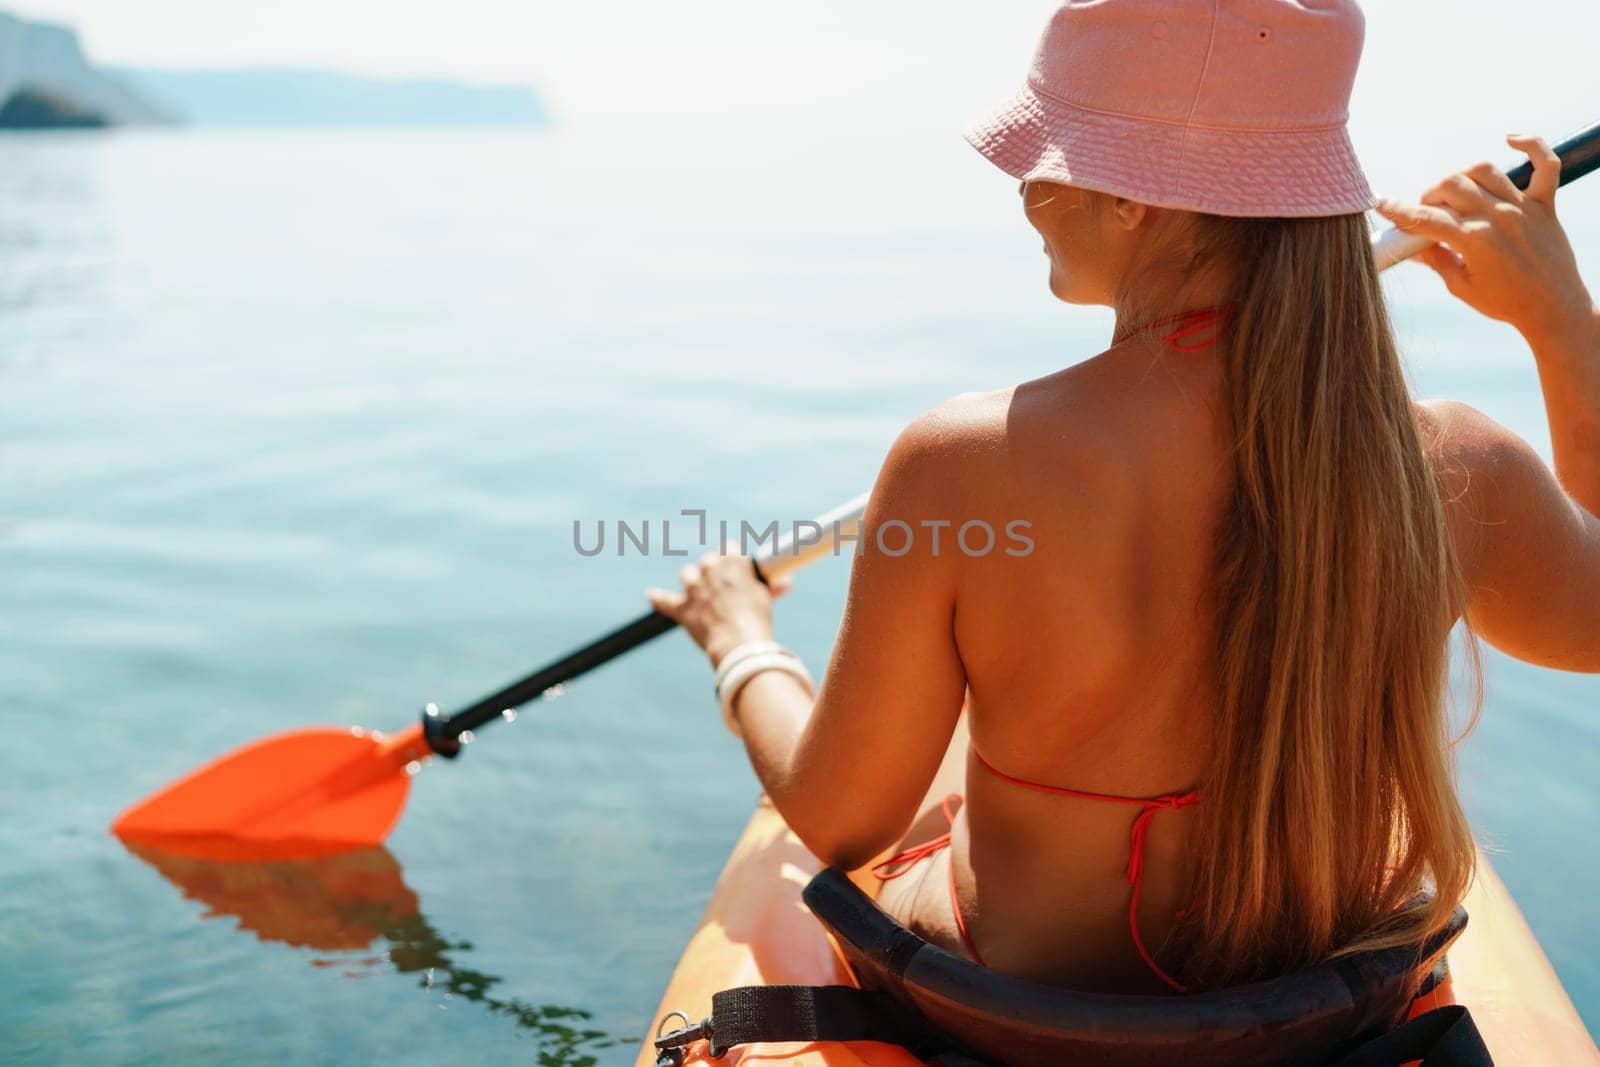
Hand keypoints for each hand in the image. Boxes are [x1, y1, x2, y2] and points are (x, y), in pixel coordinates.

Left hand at [646, 549, 793, 666]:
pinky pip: (664, 600)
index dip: (732, 560)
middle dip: (714, 571)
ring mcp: (694, 588)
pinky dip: (658, 598)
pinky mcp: (682, 608)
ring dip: (692, 581)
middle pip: (707, 560)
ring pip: (687, 574)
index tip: (736, 570)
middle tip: (723, 587)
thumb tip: (787, 583)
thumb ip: (772, 587)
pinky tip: (651, 595)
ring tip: (700, 593)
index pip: (729, 549)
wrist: (740, 643)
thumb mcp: (767, 599)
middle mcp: (710, 569)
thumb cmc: (759, 620)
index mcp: (733, 562)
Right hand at [1375, 134, 1595, 349]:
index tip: (1381, 204)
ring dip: (1462, 177)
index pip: (1427, 218)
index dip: (1399, 211)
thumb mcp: (1461, 286)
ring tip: (1455, 193)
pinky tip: (1511, 139)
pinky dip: (1531, 145)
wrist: (1554, 308)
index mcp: (1475, 241)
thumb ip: (1437, 260)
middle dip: (1430, 195)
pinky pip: (1545, 164)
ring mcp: (1523, 208)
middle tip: (1427, 211)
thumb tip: (1413, 247)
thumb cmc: (1507, 302)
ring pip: (1484, 170)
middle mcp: (1498, 218)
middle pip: (1452, 186)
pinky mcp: (1545, 205)